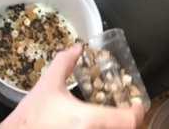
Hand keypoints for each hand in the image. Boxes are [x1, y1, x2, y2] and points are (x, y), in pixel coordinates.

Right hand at [0, 44, 144, 128]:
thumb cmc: (31, 116)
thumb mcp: (48, 83)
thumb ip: (64, 62)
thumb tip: (77, 48)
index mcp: (88, 119)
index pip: (128, 121)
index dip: (137, 111)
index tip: (137, 103)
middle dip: (125, 119)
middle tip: (122, 107)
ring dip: (113, 125)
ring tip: (109, 115)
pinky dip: (102, 128)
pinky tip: (91, 123)